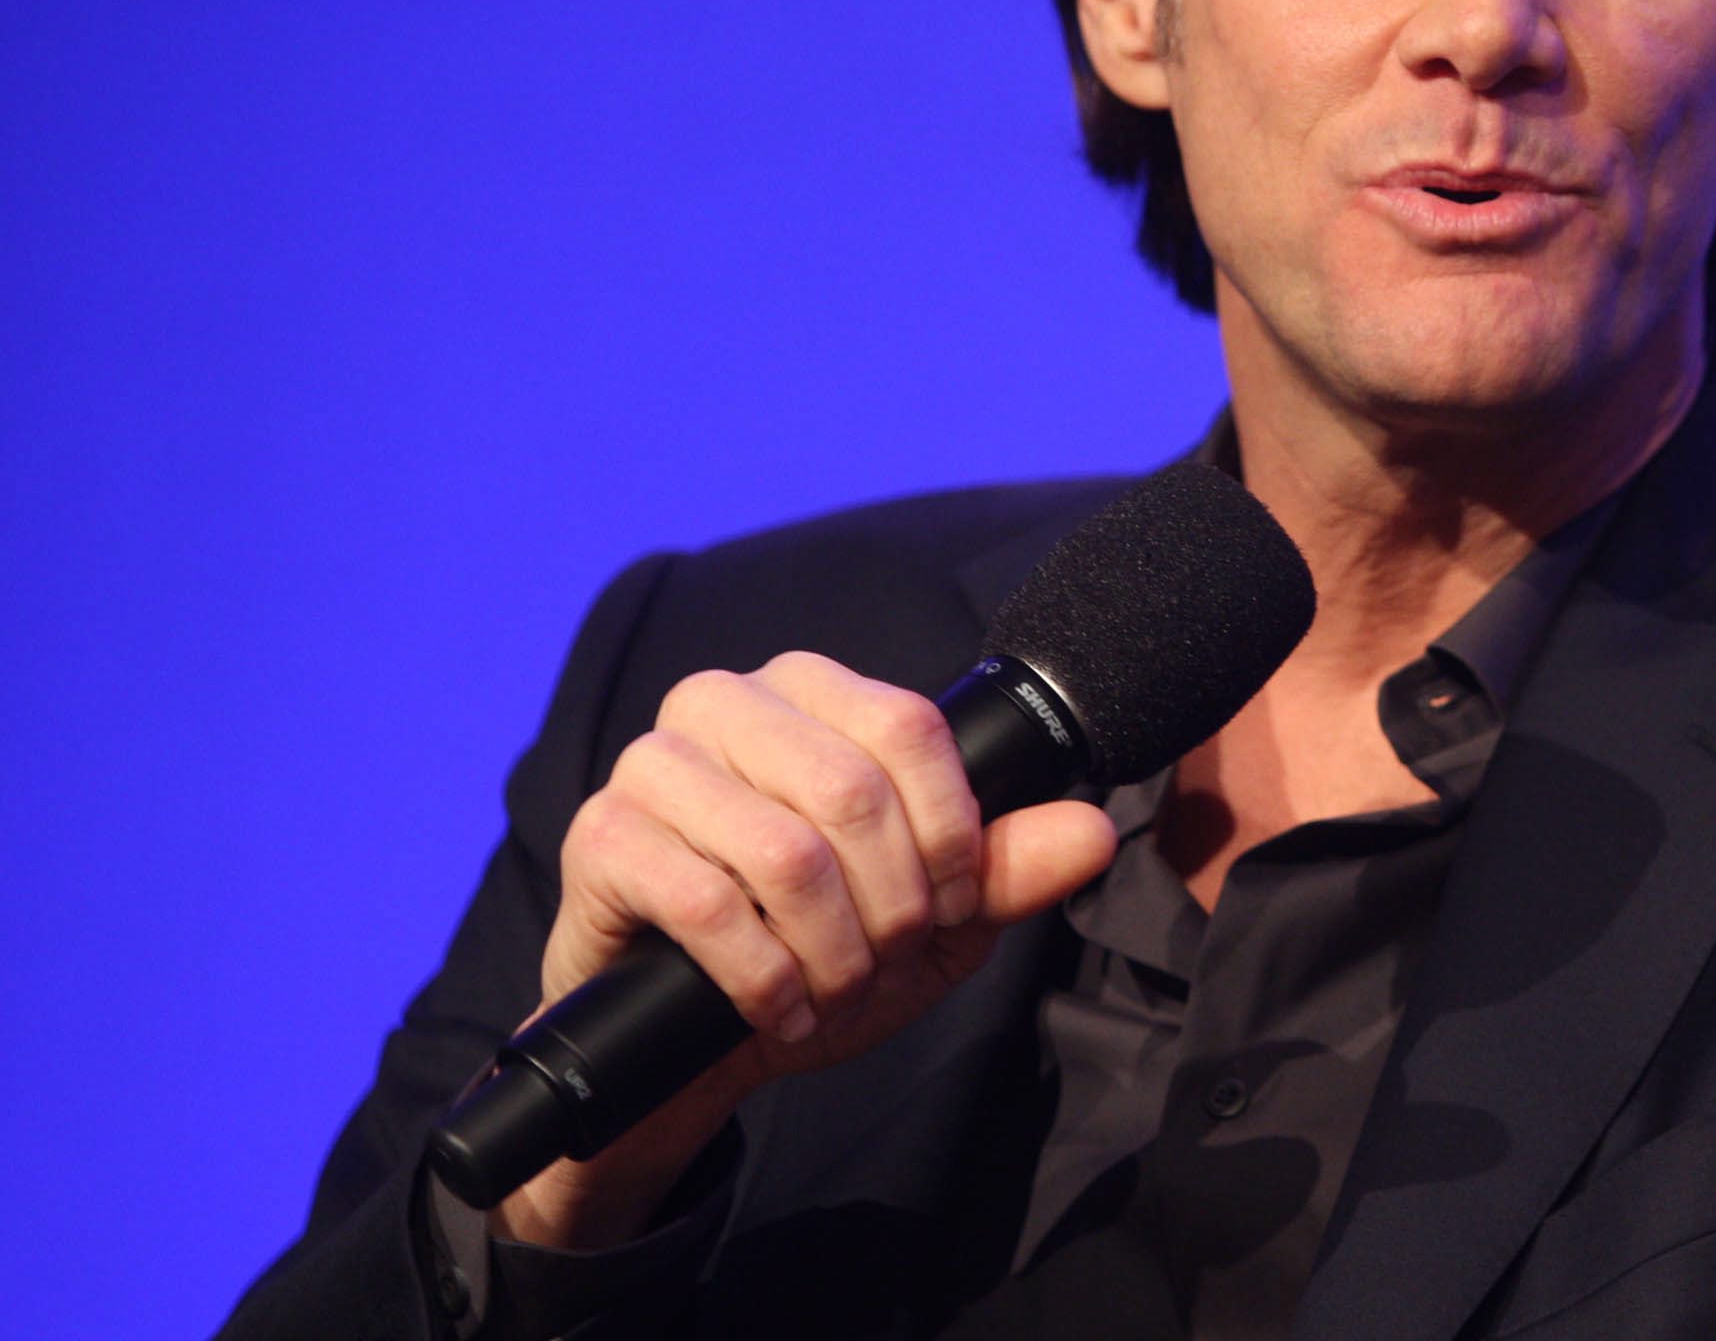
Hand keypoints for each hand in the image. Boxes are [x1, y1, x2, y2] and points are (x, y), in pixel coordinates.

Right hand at [493, 651, 1116, 1248]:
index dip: (951, 835)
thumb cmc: (813, 952)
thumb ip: (1005, 870)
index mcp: (809, 690)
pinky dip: (763, 978)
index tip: (950, 908)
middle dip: (891, 907)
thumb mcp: (930, 920)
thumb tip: (1094, 834)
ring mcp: (652, 765)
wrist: (689, 1045)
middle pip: (853, 792)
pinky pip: (706, 904)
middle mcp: (723, 703)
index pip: (910, 728)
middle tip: (884, 963)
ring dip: (830, 952)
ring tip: (832, 989)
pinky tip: (776, 1006)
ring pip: (786, 853)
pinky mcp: (600, 839)